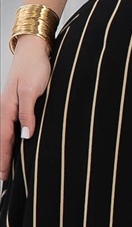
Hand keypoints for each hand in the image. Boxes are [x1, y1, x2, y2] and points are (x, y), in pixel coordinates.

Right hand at [0, 35, 51, 180]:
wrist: (34, 48)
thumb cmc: (34, 66)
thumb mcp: (31, 90)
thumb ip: (27, 113)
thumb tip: (25, 136)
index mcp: (7, 108)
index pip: (4, 139)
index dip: (4, 158)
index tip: (4, 176)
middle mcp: (5, 108)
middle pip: (2, 139)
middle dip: (2, 158)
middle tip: (3, 179)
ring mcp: (10, 105)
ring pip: (5, 132)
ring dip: (5, 149)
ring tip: (7, 166)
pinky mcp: (16, 101)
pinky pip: (10, 124)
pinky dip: (10, 137)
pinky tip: (15, 142)